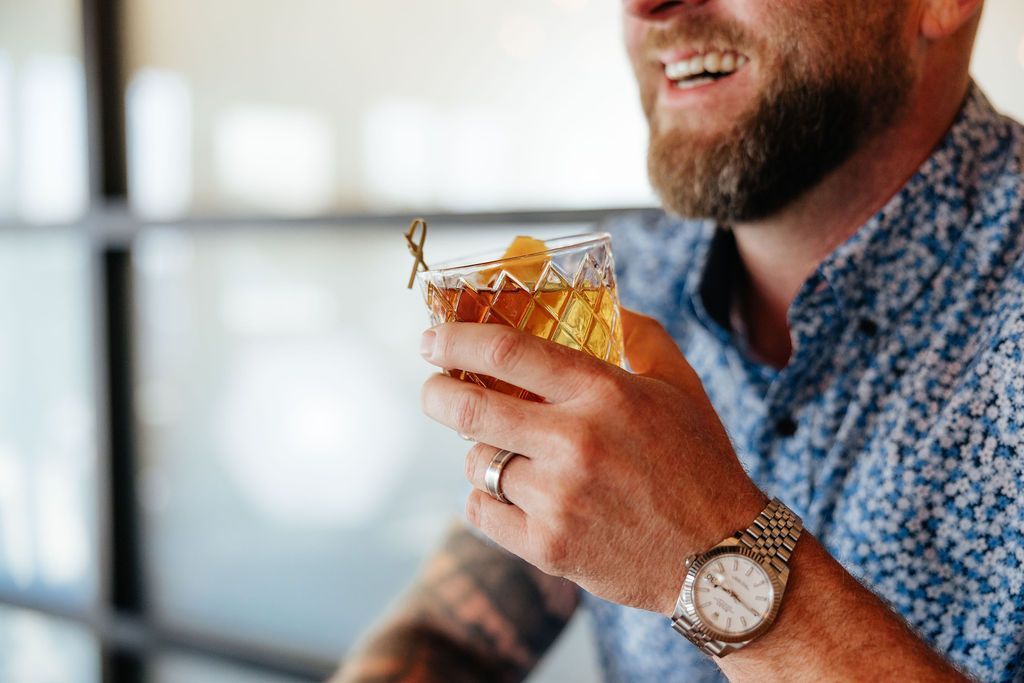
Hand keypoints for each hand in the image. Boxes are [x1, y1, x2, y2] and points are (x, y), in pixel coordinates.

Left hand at [419, 309, 767, 615]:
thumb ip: (639, 333)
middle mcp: (575, 442)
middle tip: (432, 389)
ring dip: (481, 451)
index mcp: (604, 393)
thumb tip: (600, 303)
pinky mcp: (548, 547)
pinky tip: (509, 493)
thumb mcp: (680, 384)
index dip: (456, 340)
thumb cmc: (700, 463)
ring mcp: (558, 499)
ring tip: (507, 452)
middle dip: (436, 393)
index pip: (506, 351)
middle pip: (470, 406)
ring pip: (477, 460)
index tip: (432, 338)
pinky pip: (481, 511)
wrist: (723, 559)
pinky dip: (486, 498)